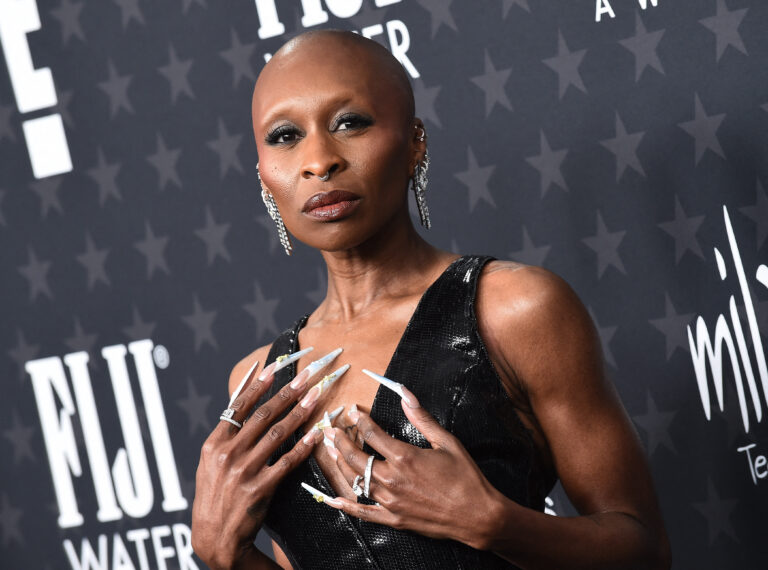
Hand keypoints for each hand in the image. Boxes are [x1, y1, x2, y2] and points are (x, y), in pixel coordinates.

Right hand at [191, 360, 324, 569]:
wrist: (214, 536)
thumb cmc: (215, 494)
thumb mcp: (210, 461)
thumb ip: (227, 433)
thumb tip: (241, 398)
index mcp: (214, 443)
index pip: (239, 406)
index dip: (259, 385)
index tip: (276, 367)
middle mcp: (228, 454)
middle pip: (263, 415)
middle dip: (287, 392)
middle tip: (307, 376)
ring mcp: (244, 471)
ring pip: (277, 433)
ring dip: (300, 412)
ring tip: (316, 396)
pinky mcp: (260, 488)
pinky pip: (287, 462)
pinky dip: (303, 446)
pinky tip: (317, 433)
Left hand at [322, 390, 502, 550]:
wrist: (477, 515)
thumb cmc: (465, 477)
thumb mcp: (446, 442)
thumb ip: (422, 418)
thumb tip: (405, 394)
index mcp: (404, 457)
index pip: (372, 434)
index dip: (360, 421)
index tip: (353, 412)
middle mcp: (392, 479)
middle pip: (356, 457)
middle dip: (340, 441)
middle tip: (330, 430)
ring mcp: (390, 501)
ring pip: (355, 480)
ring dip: (341, 464)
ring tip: (332, 452)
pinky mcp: (393, 519)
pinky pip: (363, 513)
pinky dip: (346, 506)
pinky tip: (333, 500)